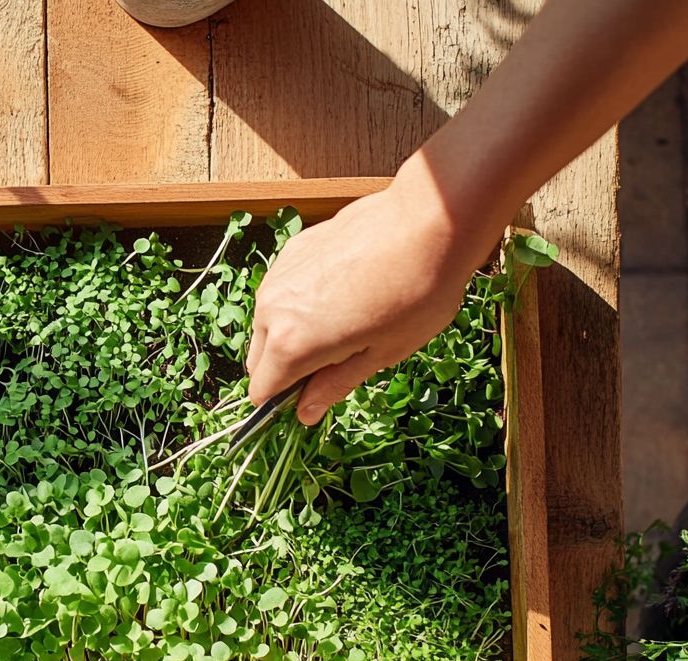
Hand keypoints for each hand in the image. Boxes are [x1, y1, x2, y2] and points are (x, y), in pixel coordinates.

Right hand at [246, 173, 486, 425]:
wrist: (429, 221)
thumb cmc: (416, 294)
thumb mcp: (381, 354)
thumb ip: (334, 386)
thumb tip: (305, 413)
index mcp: (290, 344)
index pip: (261, 390)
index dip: (282, 402)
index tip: (310, 398)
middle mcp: (271, 309)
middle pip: (258, 358)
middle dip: (285, 368)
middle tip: (335, 362)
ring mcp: (279, 276)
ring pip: (267, 322)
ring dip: (291, 332)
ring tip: (344, 321)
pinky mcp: (292, 250)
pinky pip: (282, 290)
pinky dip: (300, 301)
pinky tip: (344, 290)